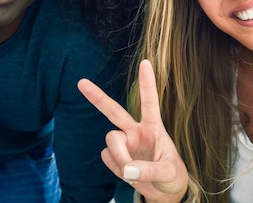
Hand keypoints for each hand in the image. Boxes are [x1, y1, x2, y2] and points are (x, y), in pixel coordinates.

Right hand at [78, 59, 188, 202]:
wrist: (164, 192)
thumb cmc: (172, 175)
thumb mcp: (169, 172)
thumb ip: (149, 170)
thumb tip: (127, 170)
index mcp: (154, 127)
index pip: (149, 102)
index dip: (147, 83)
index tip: (145, 62)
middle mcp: (136, 131)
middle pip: (114, 111)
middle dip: (97, 97)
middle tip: (81, 82)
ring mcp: (125, 144)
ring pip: (111, 141)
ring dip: (120, 156)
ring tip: (132, 171)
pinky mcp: (115, 158)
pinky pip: (108, 159)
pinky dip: (117, 169)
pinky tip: (128, 173)